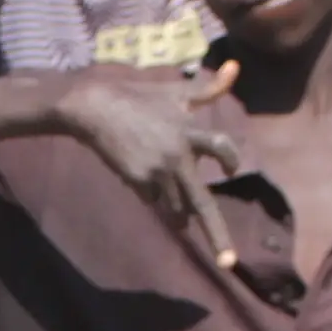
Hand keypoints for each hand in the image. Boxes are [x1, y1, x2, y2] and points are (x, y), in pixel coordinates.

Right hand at [56, 63, 243, 267]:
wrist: (94, 108)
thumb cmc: (138, 97)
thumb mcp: (174, 90)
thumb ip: (208, 88)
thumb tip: (236, 67)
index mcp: (189, 131)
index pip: (222, 149)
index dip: (229, 159)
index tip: (232, 170)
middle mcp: (176, 157)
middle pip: (201, 203)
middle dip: (217, 236)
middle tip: (229, 263)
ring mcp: (154, 173)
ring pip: (175, 208)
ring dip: (180, 213)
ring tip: (180, 217)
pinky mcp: (135, 181)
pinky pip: (153, 200)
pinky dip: (155, 197)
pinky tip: (145, 180)